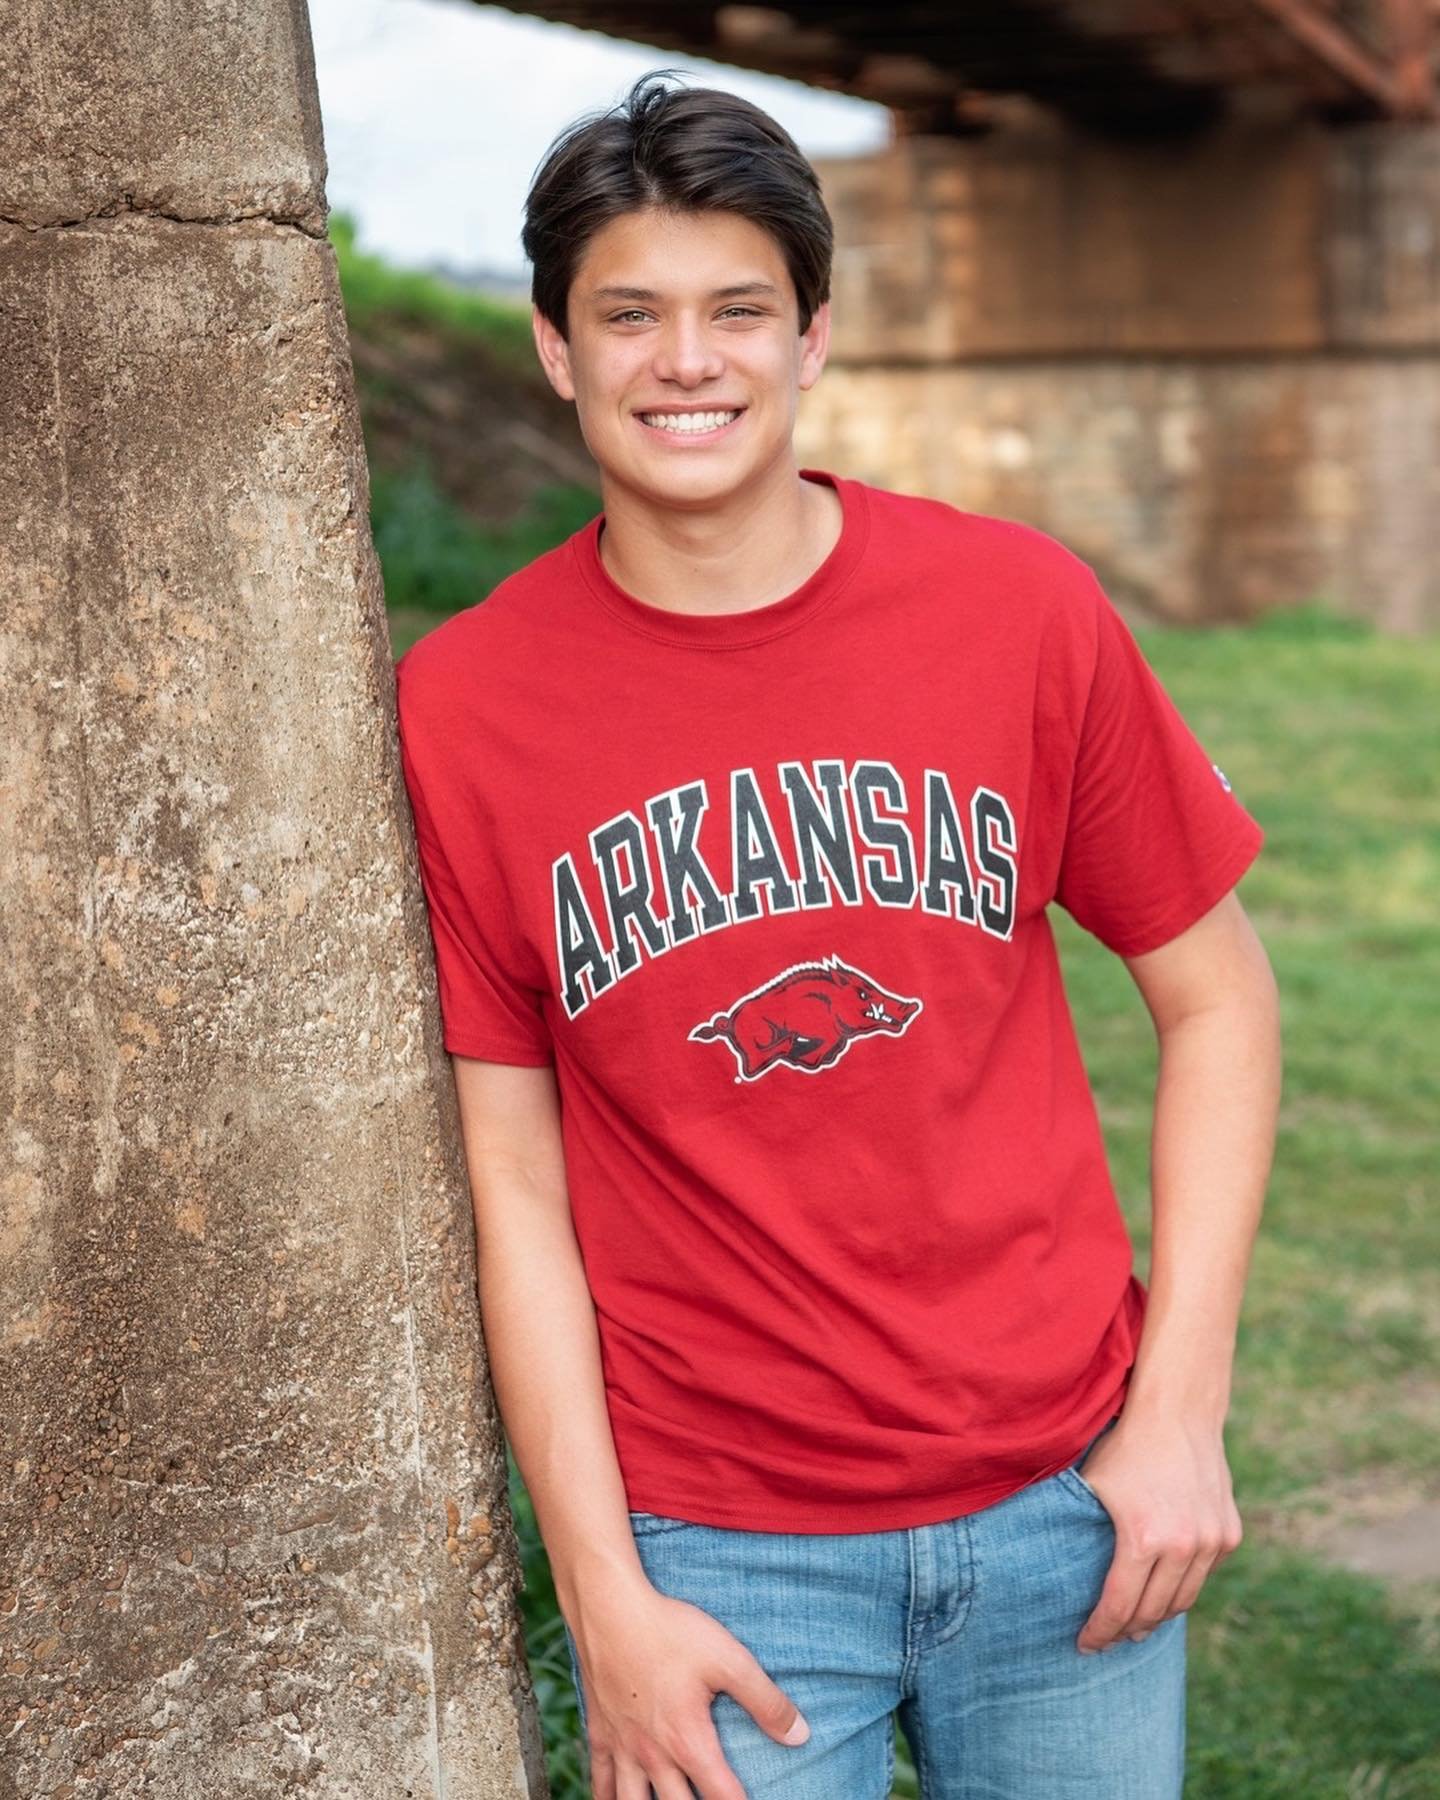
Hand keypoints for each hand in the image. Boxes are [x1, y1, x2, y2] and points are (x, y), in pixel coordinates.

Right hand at [570, 1577, 809, 1799]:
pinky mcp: (600, 1730)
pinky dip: (607, 1796)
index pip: (724, 1797)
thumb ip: (766, 1700)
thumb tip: (801, 1736)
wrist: (609, 1608)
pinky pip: (600, 1778)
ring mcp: (624, 1746)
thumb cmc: (669, 1631)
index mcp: (689, 1742)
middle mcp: (654, 1755)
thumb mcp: (728, 1659)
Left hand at [1073, 1408, 1243, 1653]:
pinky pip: (1204, 1573)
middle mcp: (1183, 1546)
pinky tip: (1164, 1588)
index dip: (1101, 1631)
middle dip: (1128, 1630)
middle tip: (1110, 1639)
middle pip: (1154, 1612)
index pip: (1120, 1606)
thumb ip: (1078, 1528)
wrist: (1177, 1413)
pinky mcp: (1229, 1534)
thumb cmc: (1125, 1447)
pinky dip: (1183, 1585)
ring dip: (1159, 1615)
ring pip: (1184, 1599)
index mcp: (1143, 1539)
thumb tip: (1048, 1563)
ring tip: (1138, 1623)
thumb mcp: (1091, 1487)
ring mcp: (1212, 1541)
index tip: (1086, 1645)